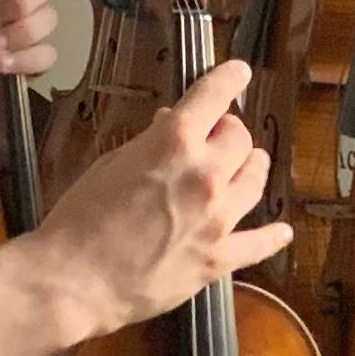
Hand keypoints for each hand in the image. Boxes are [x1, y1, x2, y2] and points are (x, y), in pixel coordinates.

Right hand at [37, 57, 288, 334]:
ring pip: (256, 181)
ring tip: (251, 165)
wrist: (72, 282)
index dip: (230, 79)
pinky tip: (282, 231)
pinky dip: (273, 236)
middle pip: (240, 139)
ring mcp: (217, 219)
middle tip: (222, 135)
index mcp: (173, 143)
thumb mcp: (109, 164)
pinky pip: (259, 243)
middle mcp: (204, 175)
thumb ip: (148, 144)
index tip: (239, 73)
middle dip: (230, 132)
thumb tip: (169, 128)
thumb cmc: (78, 221)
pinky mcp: (218, 259)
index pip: (214, 96)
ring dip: (253, 168)